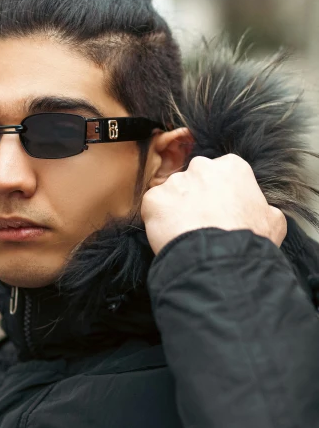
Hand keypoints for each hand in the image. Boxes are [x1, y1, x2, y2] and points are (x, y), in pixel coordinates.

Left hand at [141, 154, 286, 255]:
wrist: (220, 260)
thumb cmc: (249, 241)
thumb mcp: (274, 221)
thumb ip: (264, 208)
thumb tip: (264, 212)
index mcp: (232, 167)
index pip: (222, 175)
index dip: (221, 195)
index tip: (221, 212)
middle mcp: (201, 167)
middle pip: (194, 180)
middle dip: (196, 198)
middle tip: (201, 223)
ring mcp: (175, 182)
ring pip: (172, 194)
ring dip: (176, 210)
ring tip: (186, 234)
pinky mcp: (154, 199)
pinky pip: (154, 208)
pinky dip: (158, 221)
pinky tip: (171, 237)